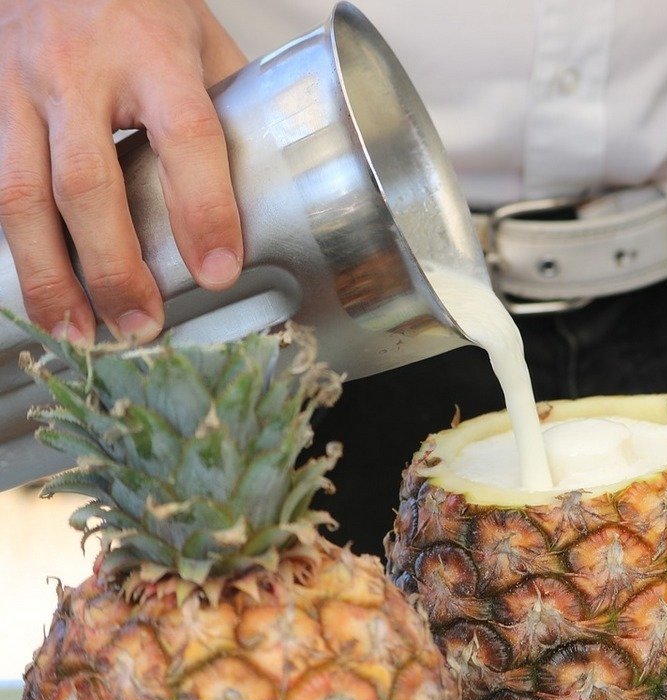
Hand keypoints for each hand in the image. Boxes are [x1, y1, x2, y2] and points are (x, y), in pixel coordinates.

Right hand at [0, 0, 246, 342]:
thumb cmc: (139, 1)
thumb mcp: (200, 38)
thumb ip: (230, 107)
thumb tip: (273, 186)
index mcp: (153, 53)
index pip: (187, 137)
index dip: (205, 209)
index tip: (219, 270)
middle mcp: (78, 70)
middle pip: (89, 181)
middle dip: (115, 265)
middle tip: (141, 324)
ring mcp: (20, 87)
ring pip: (22, 195)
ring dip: (51, 275)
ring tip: (78, 331)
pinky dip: (20, 252)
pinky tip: (42, 294)